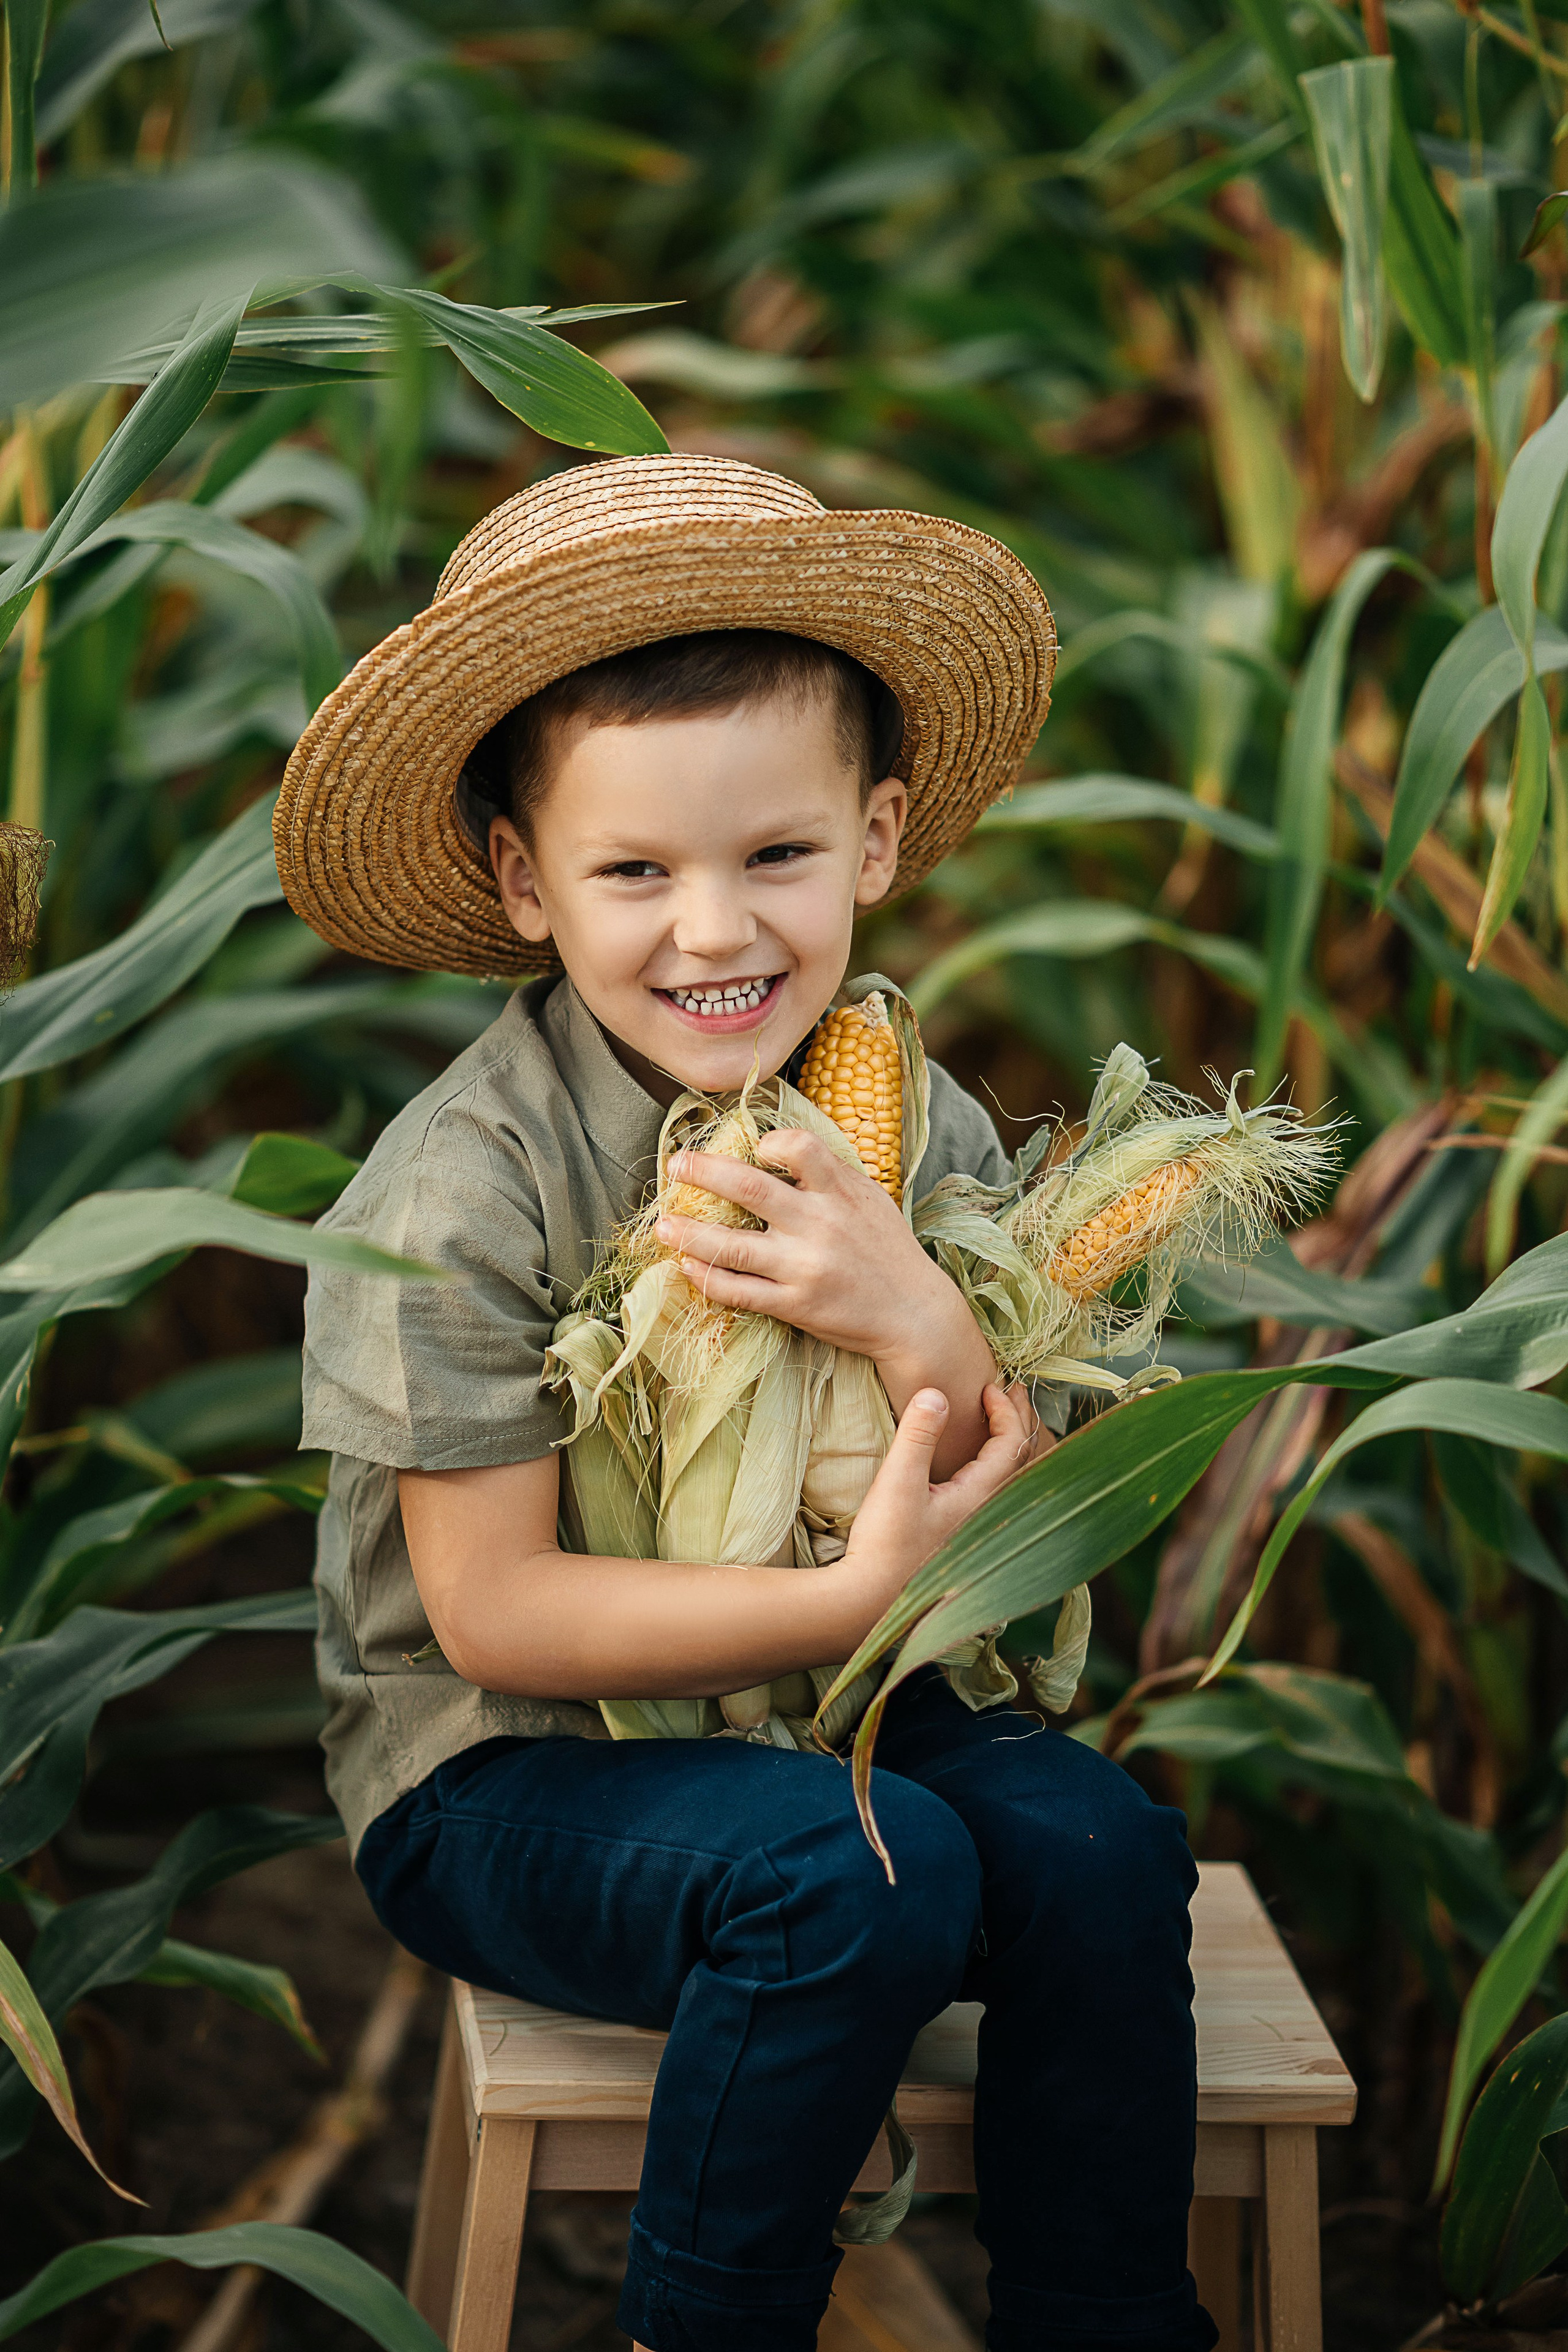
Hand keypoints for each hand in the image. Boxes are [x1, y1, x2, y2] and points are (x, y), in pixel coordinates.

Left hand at [656, 1129, 962, 1361]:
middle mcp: (820, 1225)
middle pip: (749, 1188)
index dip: (767, 1141)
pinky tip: (688, 1266)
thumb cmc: (887, 1249)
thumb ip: (827, 1174)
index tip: (751, 1146)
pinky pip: (738, 1290)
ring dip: (689, 1234)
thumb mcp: (868, 1199)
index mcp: (841, 1191)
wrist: (913, 1313)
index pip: (798, 1148)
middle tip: (675, 1166)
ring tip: (662, 1227)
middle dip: (702, 1173)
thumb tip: (774, 1147)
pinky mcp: (794, 1304)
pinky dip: (707, 1277)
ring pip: (732, 1246)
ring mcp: (804, 1267)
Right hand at [841, 1383, 1043, 1616]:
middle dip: (1017, 1422)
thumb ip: (918, 1434)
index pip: (1013, 1443)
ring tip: (997, 1422)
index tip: (989, 1387)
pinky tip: (973, 1466)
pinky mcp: (960, 1541)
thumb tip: (937, 1393)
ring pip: (1009, 1479)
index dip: (1006, 1410)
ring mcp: (975, 1530)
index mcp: (981, 1497)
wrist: (870, 1601)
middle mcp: (988, 1514)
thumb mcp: (897, 1481)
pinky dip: (994, 1467)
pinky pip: (993, 1494)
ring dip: (1007, 1444)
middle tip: (1009, 1392)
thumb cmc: (885, 1544)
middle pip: (1020, 1460)